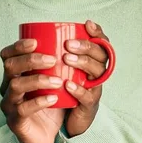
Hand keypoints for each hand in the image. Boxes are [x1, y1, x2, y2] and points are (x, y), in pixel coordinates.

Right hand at [0, 39, 65, 142]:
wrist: (48, 136)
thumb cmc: (51, 103)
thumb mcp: (54, 80)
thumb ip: (60, 64)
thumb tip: (80, 40)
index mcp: (14, 74)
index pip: (8, 55)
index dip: (18, 46)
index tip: (36, 41)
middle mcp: (7, 87)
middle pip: (10, 66)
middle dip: (31, 60)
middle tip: (52, 59)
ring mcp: (9, 104)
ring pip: (16, 85)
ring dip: (38, 80)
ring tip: (58, 81)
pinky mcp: (15, 121)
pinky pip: (22, 109)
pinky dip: (39, 101)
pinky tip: (53, 98)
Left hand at [63, 20, 109, 136]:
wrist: (68, 118)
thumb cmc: (65, 87)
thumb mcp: (63, 68)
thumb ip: (56, 52)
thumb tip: (38, 33)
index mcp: (94, 60)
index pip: (102, 43)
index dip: (98, 33)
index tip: (87, 24)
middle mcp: (98, 72)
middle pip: (101, 54)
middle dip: (86, 46)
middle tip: (69, 44)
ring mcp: (95, 87)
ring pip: (97, 72)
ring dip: (82, 63)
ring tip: (67, 59)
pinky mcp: (89, 105)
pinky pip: (88, 96)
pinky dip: (79, 90)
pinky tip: (68, 84)